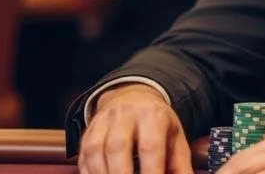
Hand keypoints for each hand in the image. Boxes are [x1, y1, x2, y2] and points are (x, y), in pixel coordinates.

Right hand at [78, 83, 192, 173]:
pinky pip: (84, 157)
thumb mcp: (175, 139)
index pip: (150, 147)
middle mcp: (126, 115)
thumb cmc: (157, 125)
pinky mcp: (88, 133)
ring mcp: (104, 123)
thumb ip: (180, 167)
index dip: (151, 173)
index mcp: (153, 115)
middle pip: (118, 148)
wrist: (133, 98)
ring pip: (97, 152)